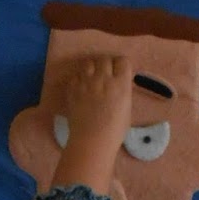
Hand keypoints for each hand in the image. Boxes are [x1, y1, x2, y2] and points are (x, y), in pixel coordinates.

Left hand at [53, 54, 131, 194]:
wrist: (92, 140)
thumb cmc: (114, 130)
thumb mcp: (126, 108)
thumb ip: (122, 91)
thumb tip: (118, 83)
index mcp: (121, 84)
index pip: (122, 61)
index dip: (121, 65)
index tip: (120, 71)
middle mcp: (103, 79)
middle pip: (105, 59)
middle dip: (107, 64)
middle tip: (106, 74)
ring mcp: (86, 82)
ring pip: (89, 63)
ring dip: (92, 68)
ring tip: (93, 77)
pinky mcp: (72, 88)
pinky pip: (76, 75)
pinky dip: (80, 78)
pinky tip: (82, 87)